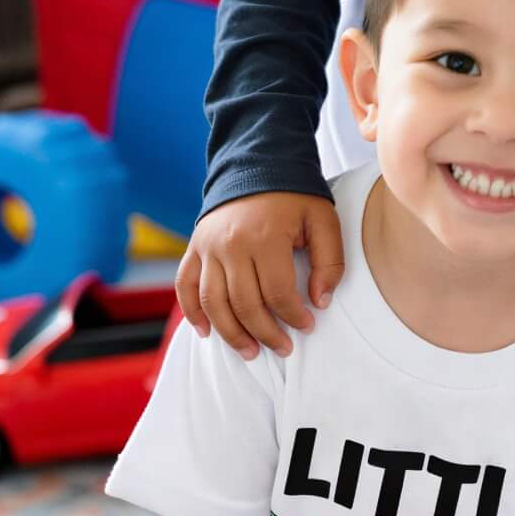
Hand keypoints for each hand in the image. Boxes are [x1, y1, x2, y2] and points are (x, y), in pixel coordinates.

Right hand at [177, 195, 344, 357]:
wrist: (258, 164)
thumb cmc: (296, 196)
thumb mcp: (324, 220)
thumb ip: (328, 261)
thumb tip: (320, 302)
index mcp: (266, 236)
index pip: (278, 292)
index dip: (294, 315)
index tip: (307, 326)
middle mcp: (231, 244)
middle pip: (244, 304)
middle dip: (265, 333)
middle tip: (282, 348)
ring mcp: (207, 247)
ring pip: (213, 303)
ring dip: (230, 333)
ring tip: (249, 351)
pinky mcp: (194, 247)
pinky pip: (186, 286)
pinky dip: (192, 312)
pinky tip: (206, 332)